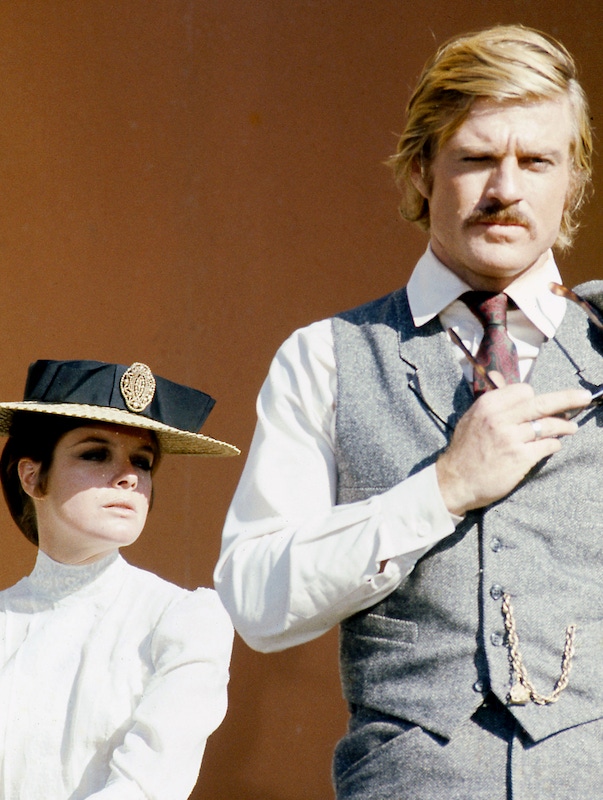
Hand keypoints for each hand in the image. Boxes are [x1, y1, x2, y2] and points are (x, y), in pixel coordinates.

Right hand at [436, 376, 591, 515]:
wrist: (456, 480)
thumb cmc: (464, 449)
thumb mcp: (471, 417)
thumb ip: (491, 400)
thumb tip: (500, 378)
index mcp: (488, 405)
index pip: (524, 391)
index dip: (535, 397)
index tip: (542, 403)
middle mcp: (500, 419)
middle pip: (542, 403)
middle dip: (568, 399)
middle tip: (584, 397)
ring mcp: (511, 439)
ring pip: (548, 425)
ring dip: (564, 426)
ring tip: (571, 428)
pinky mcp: (520, 458)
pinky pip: (546, 446)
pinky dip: (554, 444)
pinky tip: (554, 445)